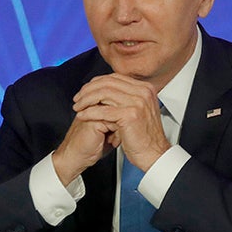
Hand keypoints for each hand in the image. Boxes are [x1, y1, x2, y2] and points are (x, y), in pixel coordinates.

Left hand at [52, 74, 170, 183]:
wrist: (154, 154)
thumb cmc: (145, 137)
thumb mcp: (139, 110)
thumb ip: (128, 98)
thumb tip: (109, 90)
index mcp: (145, 89)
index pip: (115, 78)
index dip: (97, 83)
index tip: (86, 90)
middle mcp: (143, 92)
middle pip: (108, 83)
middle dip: (88, 90)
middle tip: (78, 98)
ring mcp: (138, 102)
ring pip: (103, 94)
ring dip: (86, 100)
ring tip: (78, 107)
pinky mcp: (129, 115)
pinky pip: (103, 111)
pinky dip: (89, 113)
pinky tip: (82, 116)